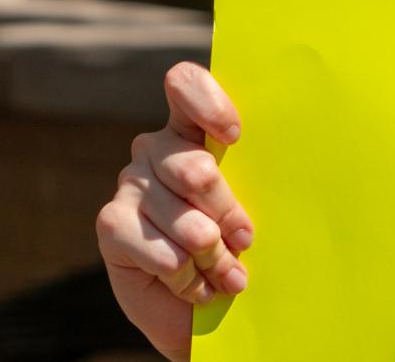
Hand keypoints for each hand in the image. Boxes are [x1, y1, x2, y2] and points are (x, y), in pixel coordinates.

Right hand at [94, 62, 253, 361]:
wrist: (198, 307)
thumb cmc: (236, 244)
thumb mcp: (253, 203)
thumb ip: (254, 178)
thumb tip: (283, 170)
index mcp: (193, 127)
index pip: (184, 85)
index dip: (207, 103)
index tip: (234, 137)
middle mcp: (156, 148)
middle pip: (197, 168)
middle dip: (228, 212)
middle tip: (246, 240)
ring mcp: (130, 183)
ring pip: (183, 218)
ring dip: (213, 255)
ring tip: (230, 273)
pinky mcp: (111, 224)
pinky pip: (161, 252)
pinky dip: (187, 276)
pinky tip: (197, 286)